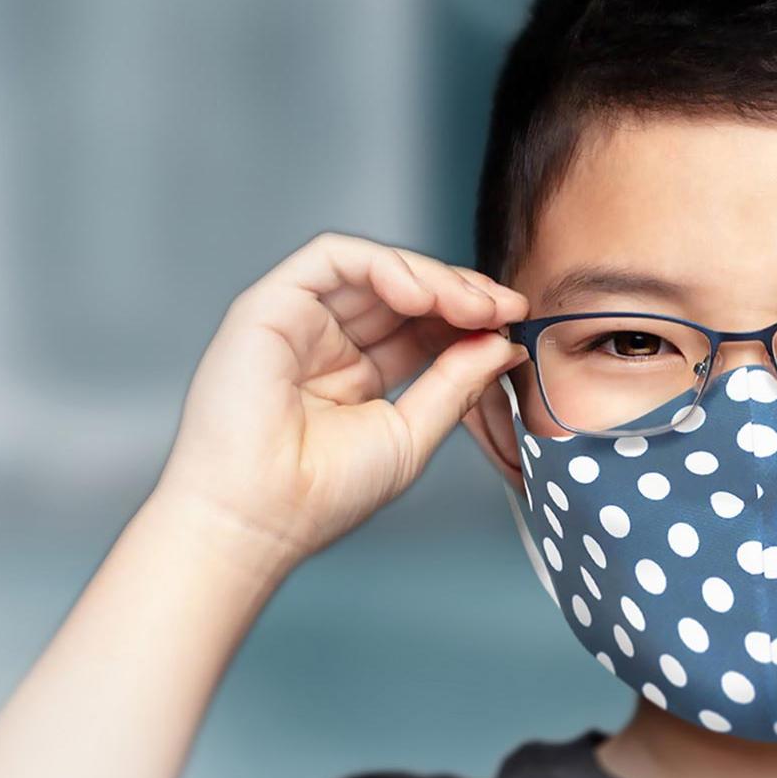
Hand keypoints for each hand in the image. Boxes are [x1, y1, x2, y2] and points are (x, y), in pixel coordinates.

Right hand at [150, 232, 526, 568]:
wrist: (263, 518)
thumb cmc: (323, 494)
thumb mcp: (412, 432)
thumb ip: (456, 383)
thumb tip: (504, 343)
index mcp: (357, 374)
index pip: (422, 326)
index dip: (468, 319)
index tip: (513, 325)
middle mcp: (327, 341)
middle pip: (404, 292)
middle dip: (461, 293)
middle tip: (504, 308)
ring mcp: (298, 320)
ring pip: (375, 268)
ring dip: (432, 278)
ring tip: (472, 305)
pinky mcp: (270, 305)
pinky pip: (332, 259)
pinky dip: (383, 266)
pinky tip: (421, 295)